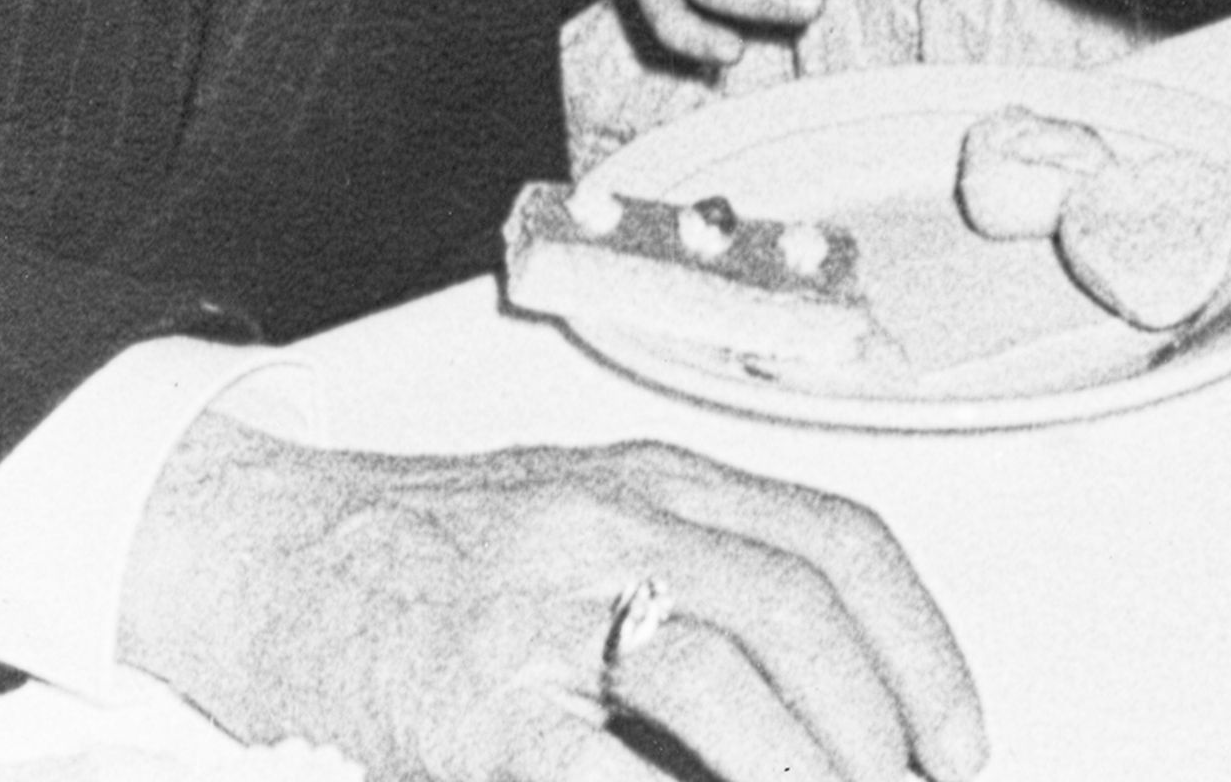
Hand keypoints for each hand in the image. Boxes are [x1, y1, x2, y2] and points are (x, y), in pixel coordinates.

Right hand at [123, 414, 986, 781]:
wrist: (271, 552)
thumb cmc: (439, 557)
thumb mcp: (589, 524)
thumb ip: (699, 578)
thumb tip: (834, 711)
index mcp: (659, 477)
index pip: (837, 540)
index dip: (922, 649)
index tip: (960, 742)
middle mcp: (612, 518)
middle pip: (795, 608)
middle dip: (874, 727)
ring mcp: (537, 606)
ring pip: (716, 679)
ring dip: (798, 768)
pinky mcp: (471, 703)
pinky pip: (599, 767)